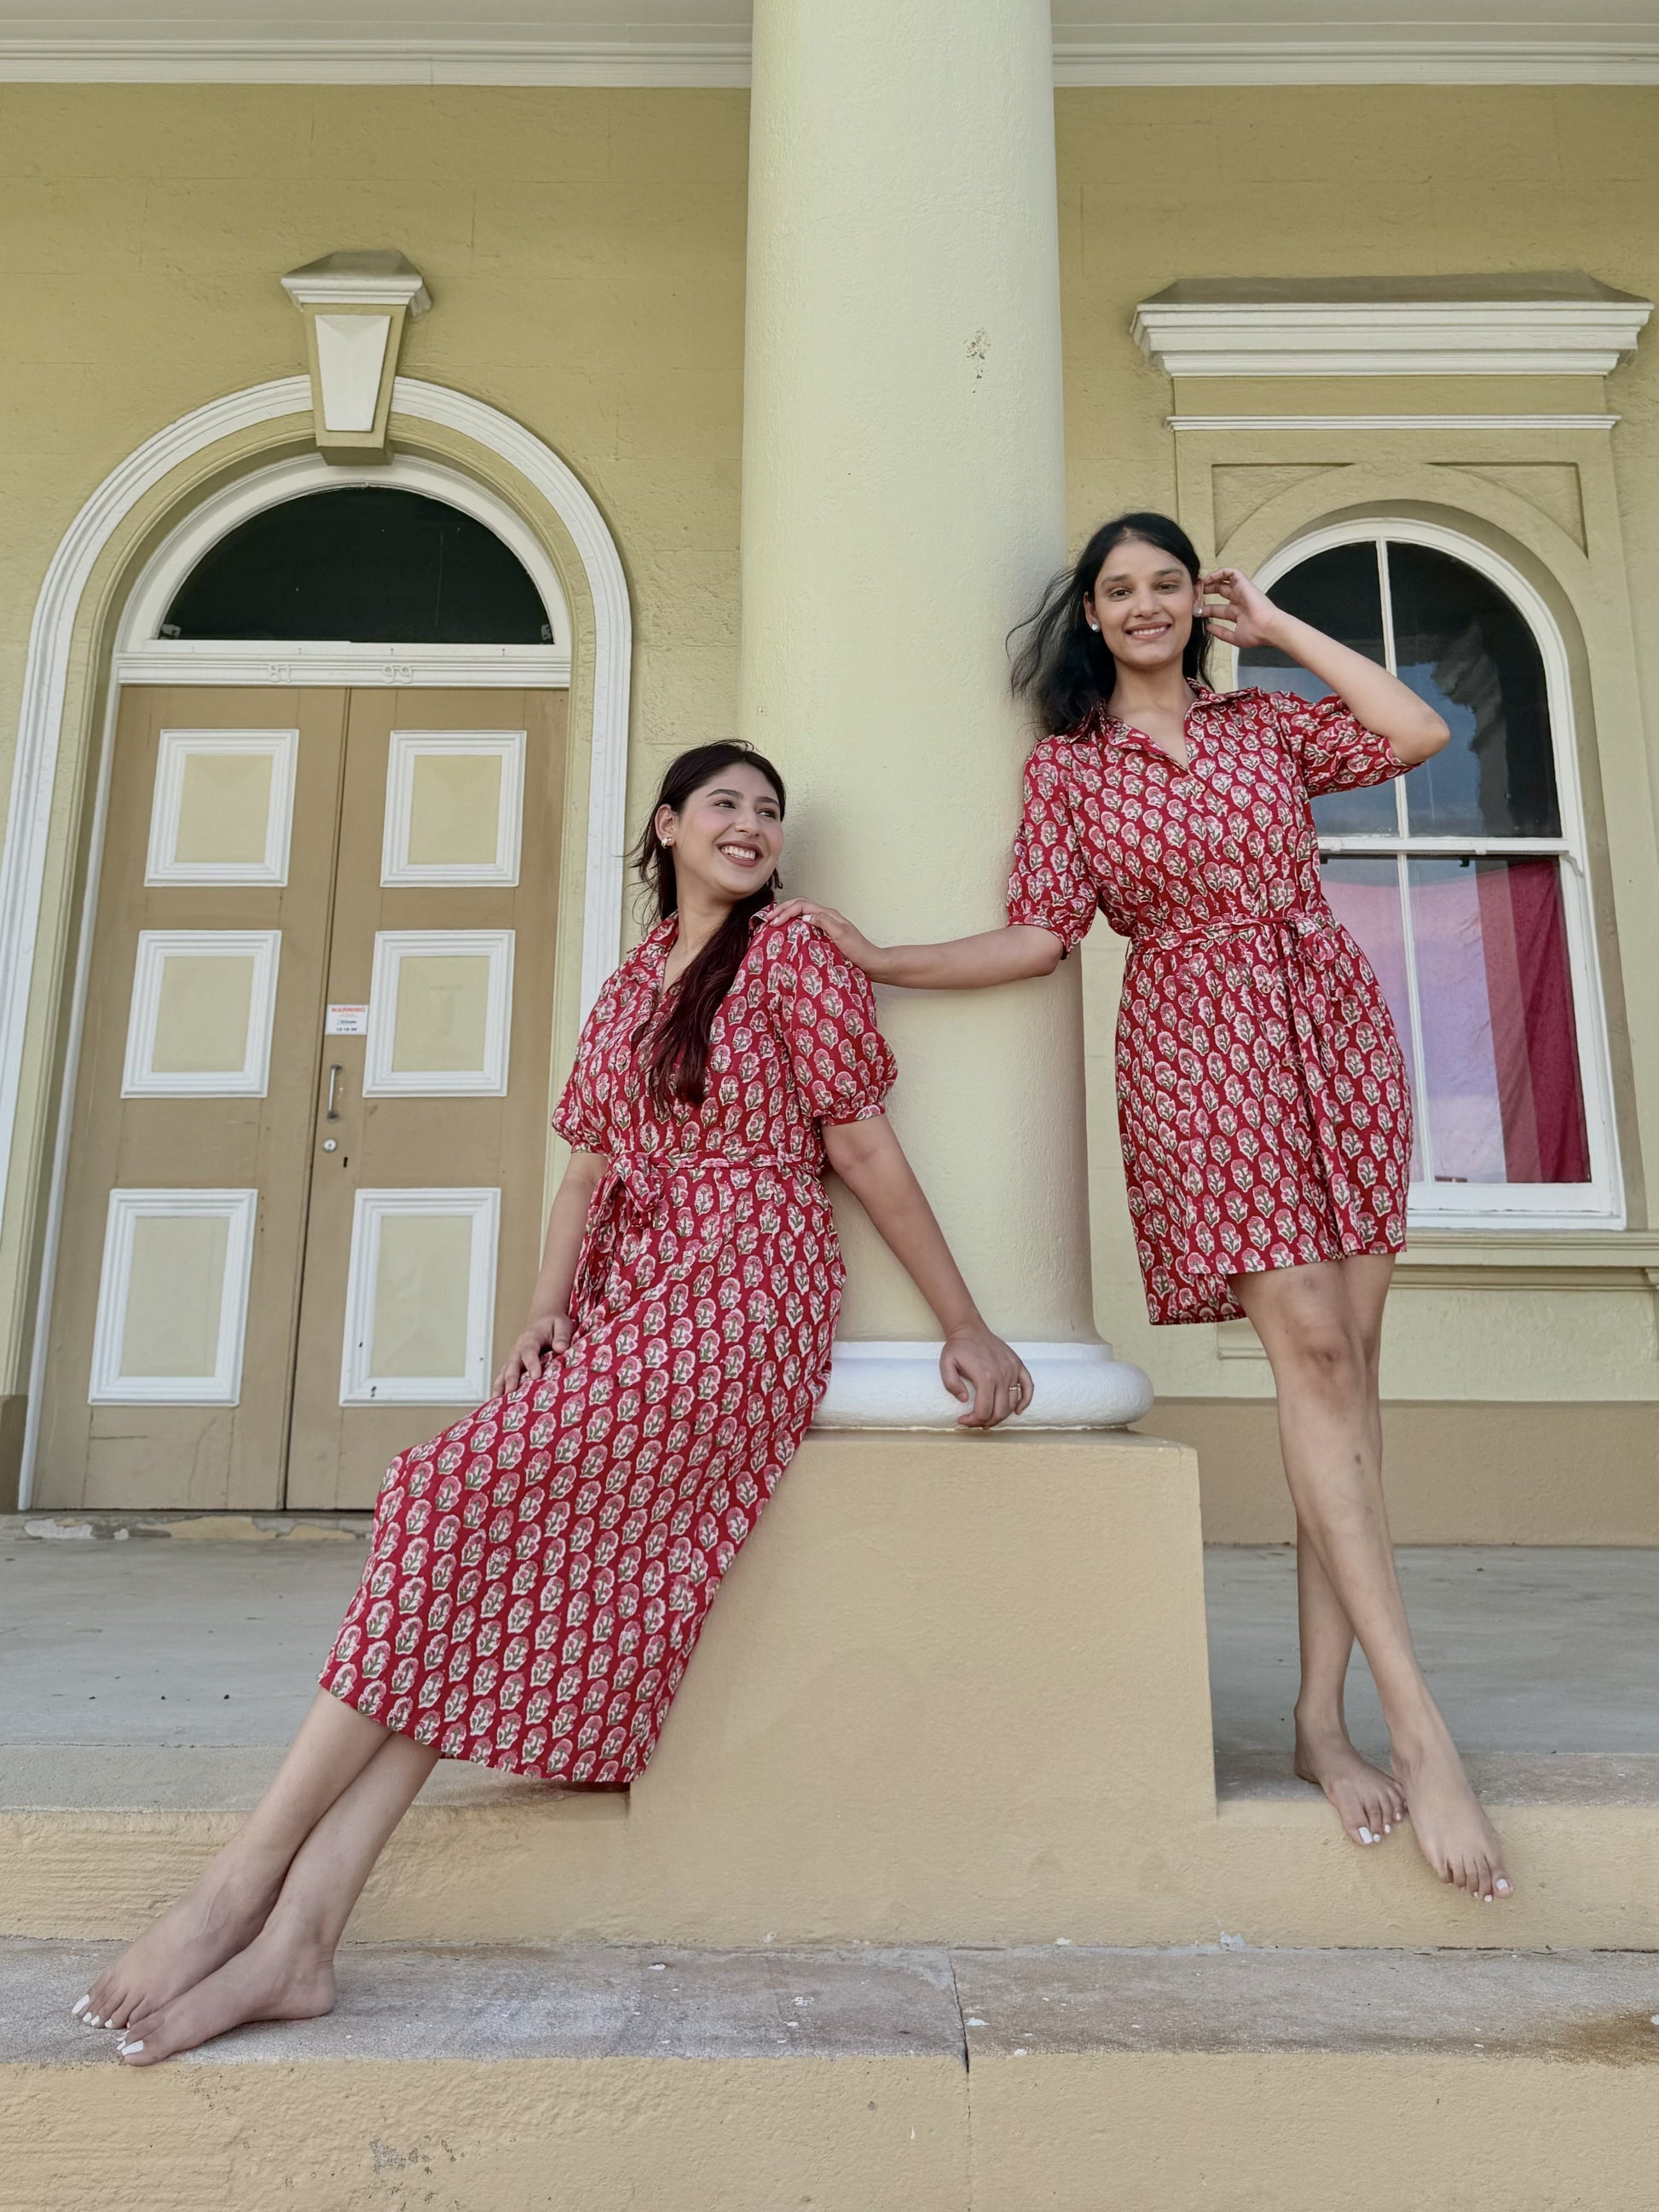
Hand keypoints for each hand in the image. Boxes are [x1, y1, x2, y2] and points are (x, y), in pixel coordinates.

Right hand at [493, 1313, 573, 1396]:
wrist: (544, 1319)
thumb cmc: (554, 1324)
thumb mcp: (562, 1324)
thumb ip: (562, 1336)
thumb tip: (560, 1348)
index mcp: (531, 1337)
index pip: (529, 1351)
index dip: (532, 1363)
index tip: (536, 1377)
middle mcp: (518, 1348)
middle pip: (512, 1364)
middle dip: (511, 1379)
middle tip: (511, 1393)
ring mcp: (514, 1357)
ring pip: (504, 1372)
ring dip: (500, 1386)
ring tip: (496, 1403)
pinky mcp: (513, 1365)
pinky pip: (504, 1377)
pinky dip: (499, 1389)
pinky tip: (496, 1403)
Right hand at [768, 898, 888, 979]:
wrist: (871, 963)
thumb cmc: (859, 951)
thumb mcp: (842, 935)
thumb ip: (824, 922)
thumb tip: (805, 917)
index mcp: (828, 914)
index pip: (801, 906)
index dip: (785, 911)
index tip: (773, 922)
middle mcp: (826, 917)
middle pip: (799, 906)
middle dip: (782, 910)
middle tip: (767, 920)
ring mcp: (825, 926)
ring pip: (801, 915)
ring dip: (786, 916)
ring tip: (772, 924)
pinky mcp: (824, 936)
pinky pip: (804, 926)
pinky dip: (792, 926)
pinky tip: (786, 934)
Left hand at [940, 1322, 1033, 1429]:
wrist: (969, 1329)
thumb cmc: (957, 1347)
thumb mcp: (946, 1365)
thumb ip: (951, 1385)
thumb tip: (965, 1400)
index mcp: (984, 1377)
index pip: (984, 1411)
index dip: (973, 1421)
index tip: (963, 1420)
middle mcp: (1001, 1375)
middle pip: (1000, 1411)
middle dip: (986, 1422)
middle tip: (975, 1422)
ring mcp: (1012, 1370)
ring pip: (1012, 1403)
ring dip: (1001, 1416)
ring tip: (989, 1418)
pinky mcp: (1017, 1365)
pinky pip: (1028, 1387)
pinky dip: (1025, 1401)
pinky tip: (1018, 1411)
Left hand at [1199, 567, 1284, 653]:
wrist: (1268, 628)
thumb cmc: (1256, 634)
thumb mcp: (1234, 637)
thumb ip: (1220, 632)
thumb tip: (1208, 627)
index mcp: (1237, 614)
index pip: (1218, 609)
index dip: (1205, 609)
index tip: (1195, 611)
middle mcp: (1239, 601)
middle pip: (1219, 592)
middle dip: (1206, 592)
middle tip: (1194, 594)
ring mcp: (1241, 592)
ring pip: (1224, 581)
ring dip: (1211, 581)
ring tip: (1199, 584)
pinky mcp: (1244, 584)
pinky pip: (1231, 572)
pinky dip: (1220, 573)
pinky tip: (1209, 578)